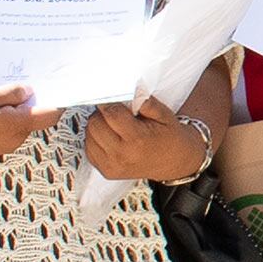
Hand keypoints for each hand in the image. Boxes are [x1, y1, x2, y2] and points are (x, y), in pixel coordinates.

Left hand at [82, 91, 213, 183]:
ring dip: (98, 126)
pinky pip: (89, 148)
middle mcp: (121, 155)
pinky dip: (96, 139)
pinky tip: (111, 137)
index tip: (112, 98)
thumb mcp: (164, 115)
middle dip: (102, 114)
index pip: (110, 113)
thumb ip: (145, 101)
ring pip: (89, 135)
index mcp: (137, 139)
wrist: (174, 162)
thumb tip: (128, 90)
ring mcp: (111, 165)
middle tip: (116, 112)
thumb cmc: (168, 137)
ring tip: (115, 126)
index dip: (109, 102)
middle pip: (95, 124)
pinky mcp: (106, 171)